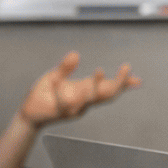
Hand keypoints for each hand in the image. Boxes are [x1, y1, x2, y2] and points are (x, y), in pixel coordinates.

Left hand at [19, 52, 140, 126]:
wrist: (29, 113)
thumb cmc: (44, 95)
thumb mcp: (55, 76)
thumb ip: (66, 67)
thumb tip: (75, 53)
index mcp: (85, 91)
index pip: (109, 88)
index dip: (124, 84)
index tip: (138, 80)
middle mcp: (83, 101)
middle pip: (107, 95)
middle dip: (119, 83)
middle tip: (126, 70)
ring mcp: (73, 108)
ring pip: (90, 100)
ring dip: (96, 86)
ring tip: (100, 71)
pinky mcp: (59, 113)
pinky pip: (62, 103)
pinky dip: (58, 91)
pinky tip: (54, 81)